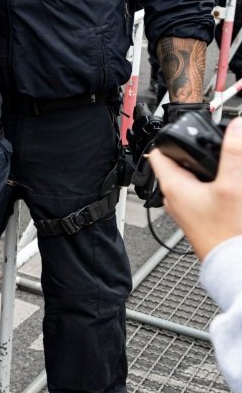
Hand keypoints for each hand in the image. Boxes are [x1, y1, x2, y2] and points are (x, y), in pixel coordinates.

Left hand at [148, 118, 241, 260]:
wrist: (234, 266)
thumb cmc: (226, 234)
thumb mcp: (232, 185)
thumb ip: (233, 154)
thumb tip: (236, 126)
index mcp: (174, 186)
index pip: (159, 153)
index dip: (168, 138)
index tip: (180, 128)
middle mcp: (176, 198)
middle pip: (179, 165)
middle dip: (193, 152)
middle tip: (206, 141)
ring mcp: (189, 209)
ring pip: (192, 180)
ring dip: (205, 169)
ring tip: (218, 160)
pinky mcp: (202, 218)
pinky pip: (203, 194)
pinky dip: (213, 185)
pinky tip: (228, 185)